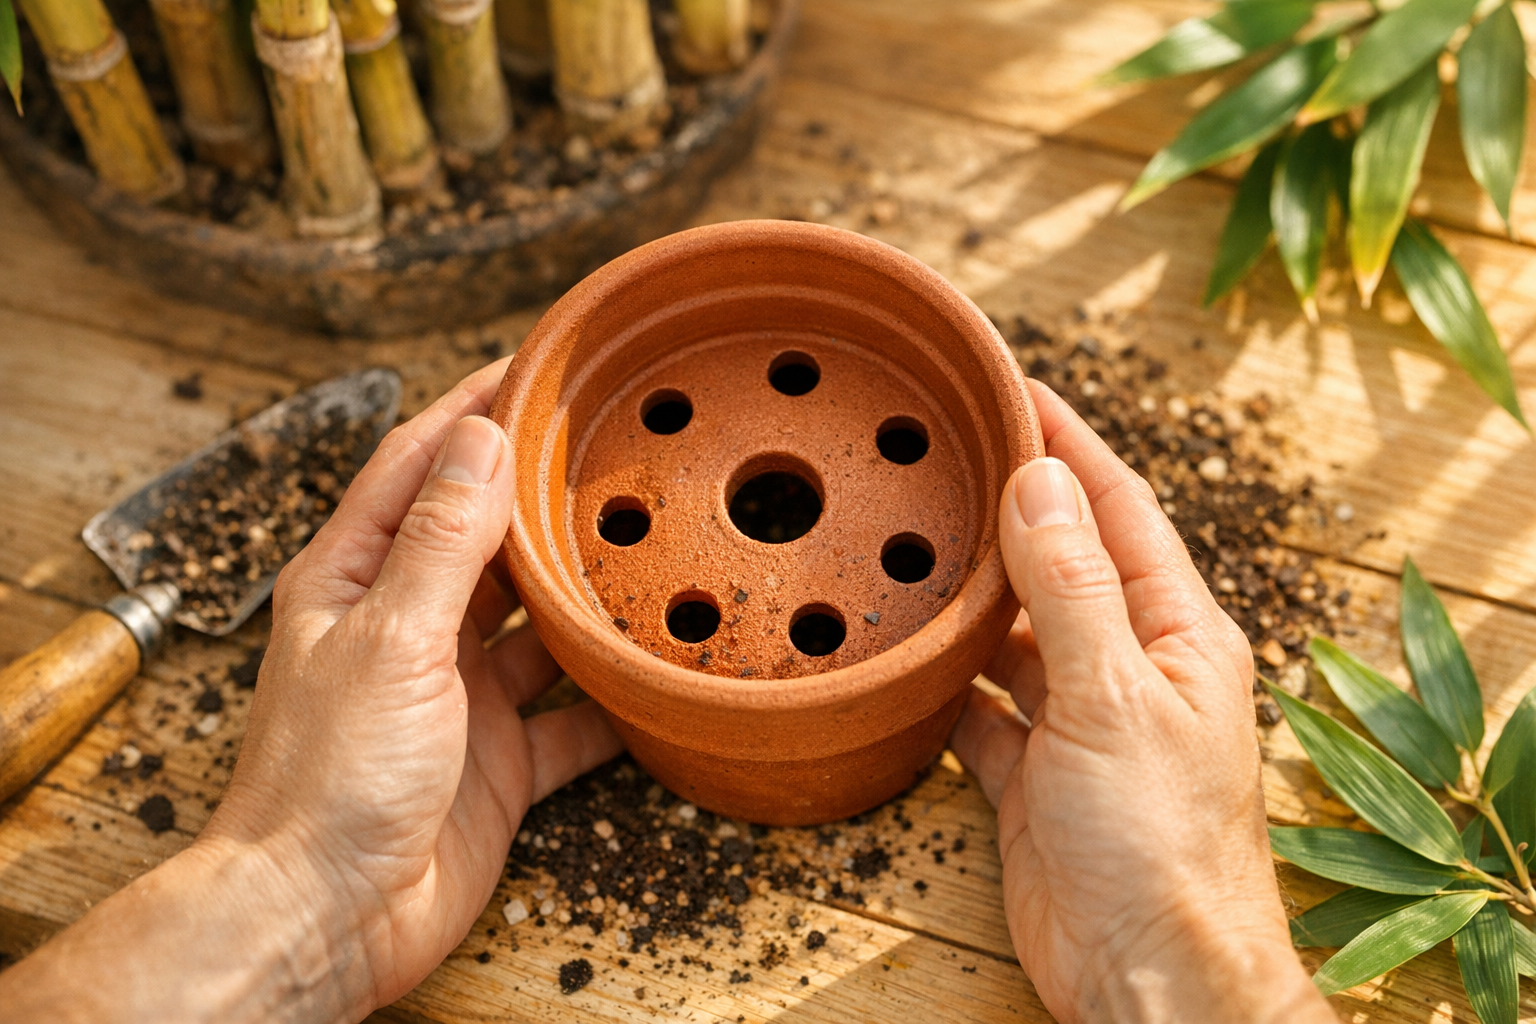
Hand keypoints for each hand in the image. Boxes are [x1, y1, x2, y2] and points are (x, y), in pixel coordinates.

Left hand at [0, 360, 620, 1023]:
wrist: (325, 918)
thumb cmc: (325, 781)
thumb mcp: (392, 639)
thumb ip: (442, 541)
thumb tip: (481, 440)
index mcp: (357, 580)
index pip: (417, 465)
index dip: (473, 410)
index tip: (532, 366)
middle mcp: (409, 627)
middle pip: (485, 538)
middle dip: (543, 494)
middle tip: (613, 445)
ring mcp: (457, 694)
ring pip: (536, 622)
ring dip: (584, 593)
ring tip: (647, 547)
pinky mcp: (498, 759)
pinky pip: (570, 716)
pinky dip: (609, 698)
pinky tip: (651, 677)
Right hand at [951, 380, 1335, 1023]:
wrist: (1150, 976)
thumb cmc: (1161, 844)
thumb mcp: (1115, 699)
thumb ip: (1073, 588)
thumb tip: (1040, 480)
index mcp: (1175, 631)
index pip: (1117, 507)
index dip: (1067, 442)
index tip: (1013, 387)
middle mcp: (1128, 664)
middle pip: (1061, 559)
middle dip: (1009, 503)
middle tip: (944, 447)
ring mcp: (1078, 719)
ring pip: (1014, 628)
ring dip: (970, 589)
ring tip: (911, 534)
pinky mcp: (1034, 772)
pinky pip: (979, 703)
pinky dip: (944, 678)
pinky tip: (905, 652)